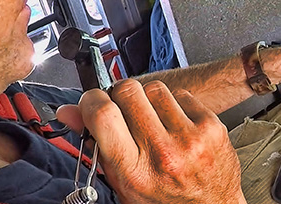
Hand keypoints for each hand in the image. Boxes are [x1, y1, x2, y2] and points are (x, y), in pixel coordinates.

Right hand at [58, 80, 245, 203]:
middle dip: (120, 97)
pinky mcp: (211, 126)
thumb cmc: (162, 198)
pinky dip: (174, 105)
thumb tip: (69, 111)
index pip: (104, 115)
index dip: (92, 100)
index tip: (92, 102)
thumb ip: (95, 144)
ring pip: (155, 88)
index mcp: (133, 171)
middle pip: (128, 91)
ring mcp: (190, 138)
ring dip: (148, 100)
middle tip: (125, 114)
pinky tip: (176, 126)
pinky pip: (182, 95)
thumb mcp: (123, 180)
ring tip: (153, 123)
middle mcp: (163, 153)